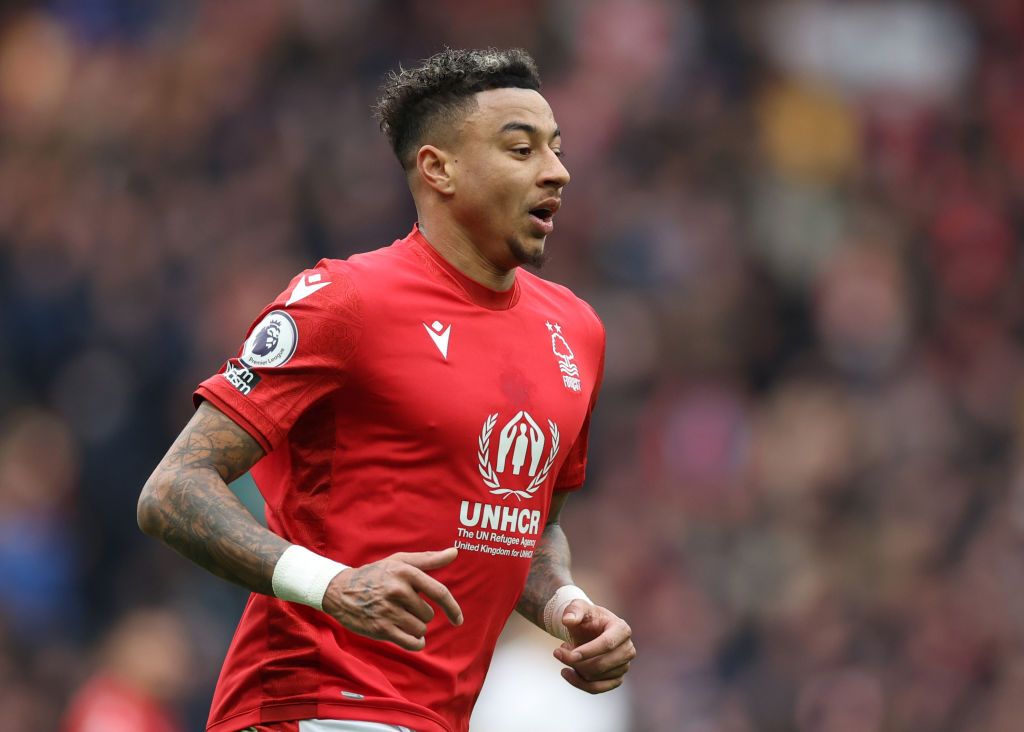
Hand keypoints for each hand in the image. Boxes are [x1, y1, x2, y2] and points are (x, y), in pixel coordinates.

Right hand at [322, 547, 462, 650]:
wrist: (340, 591)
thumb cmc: (376, 574)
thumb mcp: (400, 561)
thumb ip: (429, 559)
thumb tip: (454, 552)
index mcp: (406, 572)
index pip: (439, 592)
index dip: (452, 607)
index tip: (458, 619)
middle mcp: (397, 590)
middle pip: (428, 614)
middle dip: (420, 614)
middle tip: (403, 607)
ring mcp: (388, 610)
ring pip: (420, 629)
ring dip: (415, 628)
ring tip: (398, 618)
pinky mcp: (381, 629)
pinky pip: (412, 643)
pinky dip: (415, 643)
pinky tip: (408, 636)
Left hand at [552, 600, 634, 692]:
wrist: (589, 629)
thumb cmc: (586, 617)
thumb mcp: (578, 607)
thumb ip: (573, 610)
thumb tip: (567, 619)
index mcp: (622, 629)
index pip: (607, 644)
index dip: (588, 651)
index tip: (567, 652)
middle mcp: (627, 649)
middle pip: (601, 664)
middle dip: (575, 661)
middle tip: (557, 652)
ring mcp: (624, 666)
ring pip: (596, 677)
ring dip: (575, 669)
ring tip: (564, 654)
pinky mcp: (616, 679)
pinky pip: (597, 688)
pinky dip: (579, 683)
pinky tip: (567, 673)